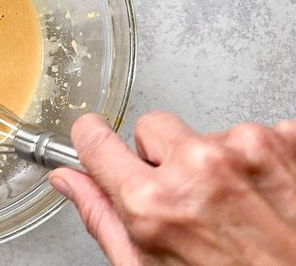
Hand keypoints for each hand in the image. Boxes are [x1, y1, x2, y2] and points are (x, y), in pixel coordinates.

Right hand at [50, 111, 295, 264]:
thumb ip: (103, 217)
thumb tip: (70, 180)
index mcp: (154, 203)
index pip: (95, 139)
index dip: (93, 141)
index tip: (97, 140)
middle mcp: (198, 168)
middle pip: (153, 127)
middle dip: (163, 156)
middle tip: (191, 199)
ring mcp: (247, 150)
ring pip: (206, 132)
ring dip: (217, 162)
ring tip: (239, 207)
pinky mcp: (288, 140)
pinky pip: (254, 135)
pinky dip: (259, 161)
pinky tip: (266, 196)